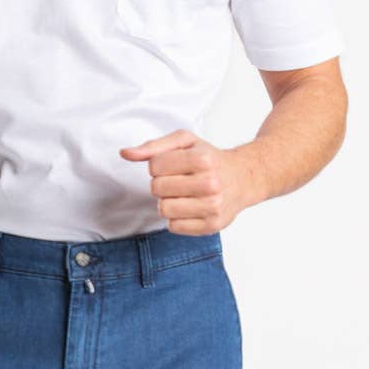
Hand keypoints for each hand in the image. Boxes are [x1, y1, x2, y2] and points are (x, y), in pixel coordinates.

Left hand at [120, 131, 256, 231]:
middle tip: (179, 181)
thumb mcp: (185, 142)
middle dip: (162, 184)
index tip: (174, 166)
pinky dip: (177, 218)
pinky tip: (190, 207)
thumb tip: (125, 153)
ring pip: (164, 209)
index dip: (158, 166)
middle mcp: (210, 183)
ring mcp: (213, 206)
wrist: (243, 178)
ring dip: (168, 202)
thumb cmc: (209, 158)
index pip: (154, 166)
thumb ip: (153, 146)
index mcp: (202, 159)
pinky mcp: (212, 226)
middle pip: (157, 188)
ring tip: (183, 195)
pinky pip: (174, 226)